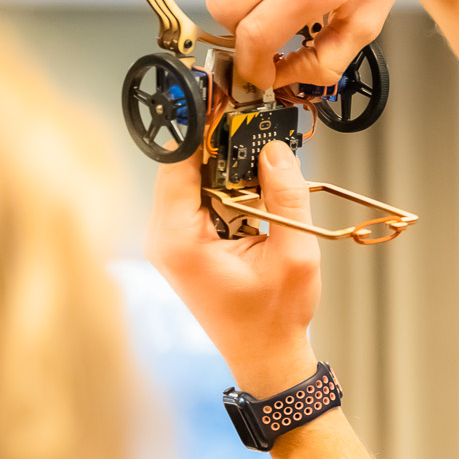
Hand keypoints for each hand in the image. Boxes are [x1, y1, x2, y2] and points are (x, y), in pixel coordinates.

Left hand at [145, 141, 321, 395]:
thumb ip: (286, 196)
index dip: (201, 128)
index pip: (178, 164)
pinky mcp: (185, 244)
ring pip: (193, 180)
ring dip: (227, 165)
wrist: (267, 359)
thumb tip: (276, 148)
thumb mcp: (294, 254)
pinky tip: (256, 183)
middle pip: (184, 167)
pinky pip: (201, 198)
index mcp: (178, 240)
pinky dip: (227, 186)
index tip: (222, 99)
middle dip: (220, 145)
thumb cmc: (275, 319)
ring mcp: (172, 241)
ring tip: (261, 151)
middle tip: (254, 123)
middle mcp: (165, 237)